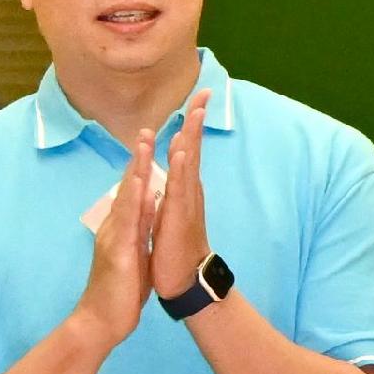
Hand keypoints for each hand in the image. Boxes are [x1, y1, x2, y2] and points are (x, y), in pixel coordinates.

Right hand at [76, 144, 156, 346]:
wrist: (100, 322)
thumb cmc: (118, 294)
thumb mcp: (134, 256)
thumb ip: (139, 230)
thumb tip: (148, 207)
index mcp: (121, 230)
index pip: (132, 194)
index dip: (141, 169)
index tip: (150, 145)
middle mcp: (114, 227)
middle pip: (128, 188)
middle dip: (138, 159)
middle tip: (147, 130)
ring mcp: (114, 237)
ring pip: (126, 197)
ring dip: (135, 169)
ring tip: (143, 144)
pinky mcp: (118, 251)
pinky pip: (127, 222)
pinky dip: (134, 200)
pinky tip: (139, 183)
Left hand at [146, 93, 212, 298]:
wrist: (183, 281)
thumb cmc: (175, 249)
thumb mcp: (169, 213)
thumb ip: (172, 190)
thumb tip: (171, 173)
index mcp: (183, 189)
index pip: (186, 150)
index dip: (191, 125)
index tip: (196, 100)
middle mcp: (188, 191)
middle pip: (192, 147)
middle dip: (197, 120)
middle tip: (204, 92)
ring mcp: (185, 202)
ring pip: (189, 162)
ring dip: (192, 136)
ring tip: (197, 111)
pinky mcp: (179, 216)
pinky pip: (180, 188)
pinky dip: (181, 168)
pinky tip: (181, 151)